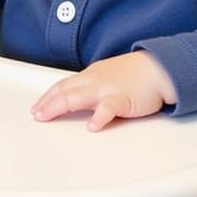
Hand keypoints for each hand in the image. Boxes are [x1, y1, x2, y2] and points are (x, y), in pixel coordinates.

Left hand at [31, 52, 176, 131]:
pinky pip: (108, 108)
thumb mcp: (108, 77)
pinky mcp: (123, 99)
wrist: (160, 69)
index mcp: (91, 76)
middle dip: (47, 102)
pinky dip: (99, 117)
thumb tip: (78, 101)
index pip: (63, 85)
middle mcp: (94, 81)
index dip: (48, 96)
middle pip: (64, 91)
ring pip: (78, 97)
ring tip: (46, 116)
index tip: (37, 107)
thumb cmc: (136, 75)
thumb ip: (92, 88)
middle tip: (36, 114)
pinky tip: (91, 126)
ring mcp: (107, 89)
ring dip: (59, 106)